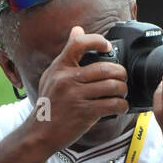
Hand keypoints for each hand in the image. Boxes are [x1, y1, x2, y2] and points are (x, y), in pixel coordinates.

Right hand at [21, 26, 129, 154]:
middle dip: (120, 72)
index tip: (107, 47)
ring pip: (112, 86)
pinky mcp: (85, 113)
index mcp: (60, 67)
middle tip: (122, 77)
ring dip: (123, 90)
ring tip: (122, 93)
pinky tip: (121, 107)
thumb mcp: (51, 76)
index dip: (98, 41)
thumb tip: (78, 29)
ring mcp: (76, 96)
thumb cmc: (48, 105)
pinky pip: (112, 105)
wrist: (39, 133)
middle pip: (105, 67)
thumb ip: (67, 54)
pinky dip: (121, 106)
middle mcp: (68, 79)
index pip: (79, 43)